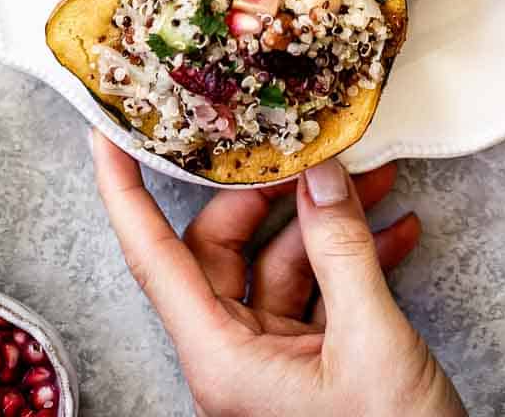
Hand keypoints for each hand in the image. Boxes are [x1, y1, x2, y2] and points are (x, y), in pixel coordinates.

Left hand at [91, 132, 466, 416]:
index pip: (153, 257)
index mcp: (220, 360)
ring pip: (278, 266)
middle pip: (222, 249)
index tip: (107, 132)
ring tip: (375, 181)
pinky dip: (354, 260)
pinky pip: (318, 296)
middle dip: (268, 192)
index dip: (125, 191)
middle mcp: (234, 360)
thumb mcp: (371, 344)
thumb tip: (320, 175)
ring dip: (328, 223)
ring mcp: (272, 366)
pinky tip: (397, 231)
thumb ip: (342, 252)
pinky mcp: (313, 370)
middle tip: (309, 149)